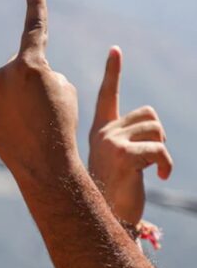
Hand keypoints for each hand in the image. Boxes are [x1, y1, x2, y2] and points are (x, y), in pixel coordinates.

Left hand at [0, 0, 79, 183]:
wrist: (43, 163)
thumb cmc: (62, 123)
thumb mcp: (64, 89)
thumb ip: (44, 71)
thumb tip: (24, 73)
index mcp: (31, 64)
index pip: (34, 28)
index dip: (36, 6)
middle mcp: (5, 73)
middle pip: (19, 65)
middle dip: (29, 78)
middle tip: (41, 105)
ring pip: (6, 84)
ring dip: (17, 95)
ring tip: (30, 119)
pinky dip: (5, 108)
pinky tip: (15, 126)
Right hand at [88, 46, 172, 224]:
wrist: (105, 217)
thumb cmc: (115, 194)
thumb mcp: (120, 162)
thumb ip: (129, 143)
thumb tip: (154, 139)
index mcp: (100, 132)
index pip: (108, 95)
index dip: (113, 72)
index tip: (115, 50)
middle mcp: (102, 133)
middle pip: (148, 115)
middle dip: (159, 136)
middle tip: (151, 159)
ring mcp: (110, 143)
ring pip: (156, 130)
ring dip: (163, 151)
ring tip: (153, 170)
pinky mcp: (123, 155)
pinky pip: (159, 149)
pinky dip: (166, 165)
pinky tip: (158, 177)